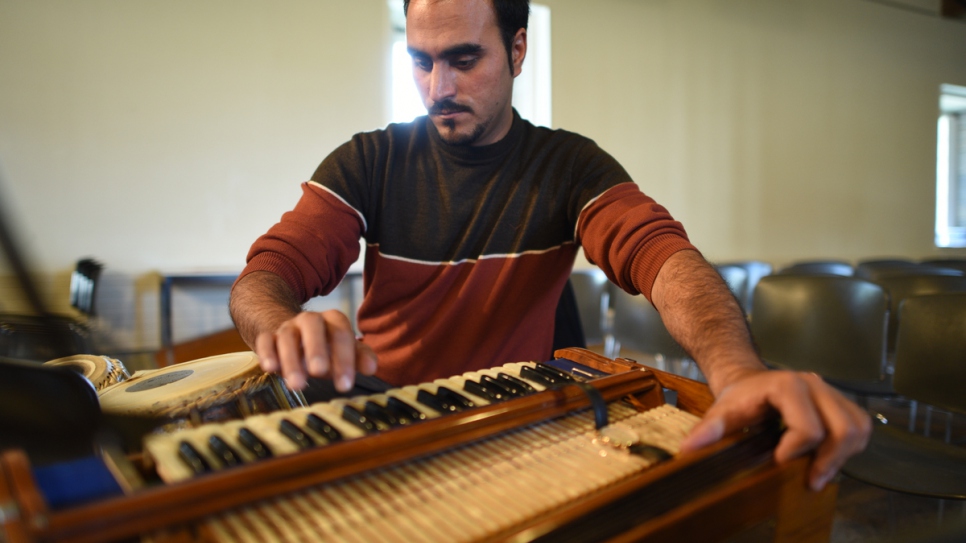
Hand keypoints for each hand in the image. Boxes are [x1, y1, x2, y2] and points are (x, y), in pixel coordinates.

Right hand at [254, 309, 377, 391]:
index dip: (344, 358)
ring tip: (297, 385)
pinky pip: (265, 340)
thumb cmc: (326, 347)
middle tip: (320, 373)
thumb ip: (360, 357)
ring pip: (287, 337)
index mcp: (332, 320)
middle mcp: (309, 320)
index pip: (341, 333)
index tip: (345, 384)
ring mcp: (288, 327)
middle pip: (313, 327)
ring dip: (291, 360)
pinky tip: (271, 369)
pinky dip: (267, 353)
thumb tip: (372, 367)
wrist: (294, 334)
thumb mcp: (345, 351)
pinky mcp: (268, 337)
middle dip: (316, 350)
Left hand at [680, 370, 870, 490]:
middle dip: (829, 459)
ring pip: (857, 428)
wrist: (749, 379)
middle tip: (810, 481)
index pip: (808, 427)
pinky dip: (851, 446)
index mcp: (789, 385)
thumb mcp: (723, 409)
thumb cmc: (740, 396)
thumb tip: (690, 449)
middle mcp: (815, 385)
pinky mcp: (841, 402)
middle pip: (842, 428)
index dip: (796, 451)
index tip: (780, 465)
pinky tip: (831, 459)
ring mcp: (831, 392)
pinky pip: (860, 425)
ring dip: (843, 455)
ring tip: (820, 473)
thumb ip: (710, 428)